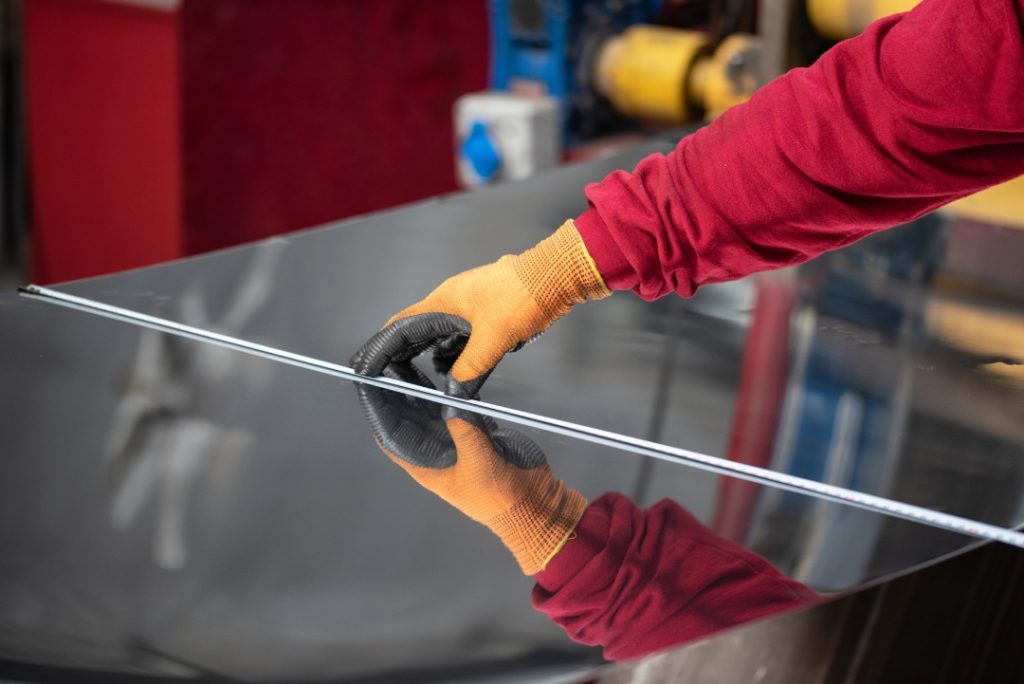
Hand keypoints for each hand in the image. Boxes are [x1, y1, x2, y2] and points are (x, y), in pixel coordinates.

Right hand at [350, 220, 608, 396]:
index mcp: (445, 300)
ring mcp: (473, 302)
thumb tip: (455, 392)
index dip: (382, 346)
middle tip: (396, 377)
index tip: (367, 363)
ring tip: (438, 380)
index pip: (401, 325)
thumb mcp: (493, 339)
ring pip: (447, 334)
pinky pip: (467, 334)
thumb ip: (471, 368)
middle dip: (408, 355)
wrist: (559, 274)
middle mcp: (454, 299)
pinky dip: (464, 351)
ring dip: (442, 356)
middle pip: (421, 330)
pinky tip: (471, 368)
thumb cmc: (524, 296)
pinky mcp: (491, 309)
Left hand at [354, 360, 586, 574]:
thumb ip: (464, 431)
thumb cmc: (499, 495)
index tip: (366, 381)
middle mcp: (432, 448)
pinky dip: (447, 388)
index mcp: (424, 463)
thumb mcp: (479, 464)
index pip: (389, 432)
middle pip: (404, 414)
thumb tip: (452, 400)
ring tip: (404, 355)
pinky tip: (442, 368)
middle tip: (384, 357)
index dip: (376, 408)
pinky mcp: (473, 431)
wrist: (533, 504)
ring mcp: (452, 439)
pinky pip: (453, 405)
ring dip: (415, 385)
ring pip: (426, 407)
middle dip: (393, 389)